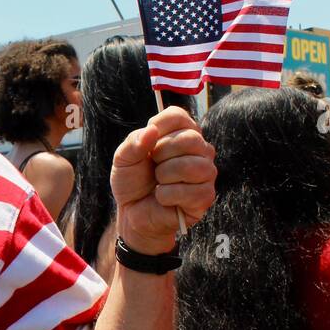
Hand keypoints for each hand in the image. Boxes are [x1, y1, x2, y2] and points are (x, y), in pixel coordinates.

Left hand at [111, 106, 216, 254]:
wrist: (133, 214)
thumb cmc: (133, 183)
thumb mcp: (123, 160)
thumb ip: (133, 143)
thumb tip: (151, 131)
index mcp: (181, 133)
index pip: (178, 116)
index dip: (159, 127)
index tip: (146, 143)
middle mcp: (199, 149)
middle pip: (189, 139)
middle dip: (161, 155)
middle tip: (153, 167)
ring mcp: (206, 172)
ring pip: (192, 165)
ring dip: (165, 176)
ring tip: (158, 183)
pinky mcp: (206, 196)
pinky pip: (190, 191)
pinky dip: (167, 196)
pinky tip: (163, 198)